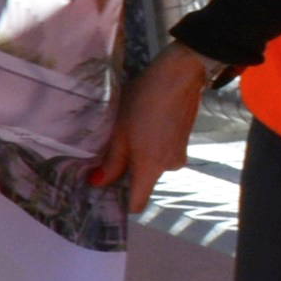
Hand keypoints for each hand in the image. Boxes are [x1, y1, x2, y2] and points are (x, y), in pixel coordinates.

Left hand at [91, 44, 215, 211]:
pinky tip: (142, 126)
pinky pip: (161, 154)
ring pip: (151, 166)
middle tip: (106, 156)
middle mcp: (168, 167)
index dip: (120, 203)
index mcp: (150, 168)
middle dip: (125, 174)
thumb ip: (111, 162)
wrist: (178, 76)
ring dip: (138, 157)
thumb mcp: (120, 132)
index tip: (103, 195)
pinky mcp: (183, 142)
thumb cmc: (143, 102)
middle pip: (142, 183)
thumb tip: (98, 183)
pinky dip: (150, 147)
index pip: (137, 203)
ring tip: (126, 134)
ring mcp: (178, 155)